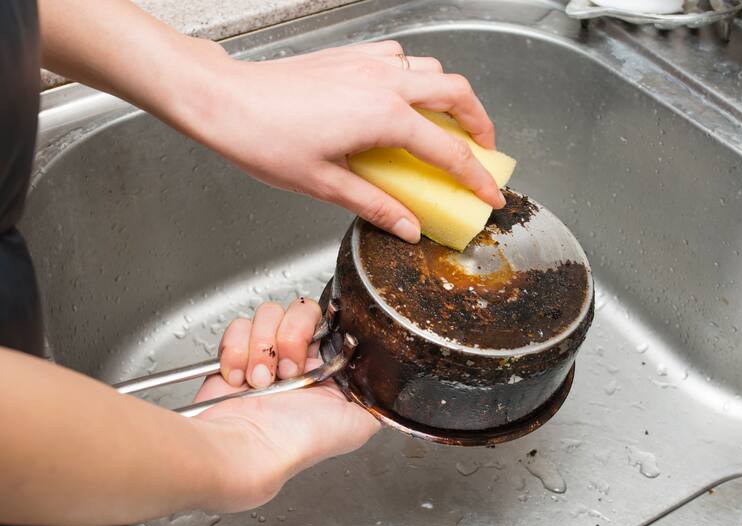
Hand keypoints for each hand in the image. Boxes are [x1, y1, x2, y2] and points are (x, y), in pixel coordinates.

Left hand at [180, 41, 503, 242]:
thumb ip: (375, 205)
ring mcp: (367, 63)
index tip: (490, 194)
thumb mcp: (325, 184)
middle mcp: (384, 82)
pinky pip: (400, 58)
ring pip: (431, 68)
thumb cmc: (264, 139)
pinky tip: (402, 98)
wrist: (225, 99)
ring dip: (449, 96)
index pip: (448, 151)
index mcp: (384, 118)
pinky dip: (415, 76)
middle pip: (456, 93)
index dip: (475, 177)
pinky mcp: (349, 56)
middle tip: (483, 150)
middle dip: (480, 122)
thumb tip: (407, 228)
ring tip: (448, 124)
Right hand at [193, 299, 379, 512]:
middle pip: (301, 310)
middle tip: (288, 370)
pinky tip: (239, 379)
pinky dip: (236, 351)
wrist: (250, 449)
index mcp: (327, 368)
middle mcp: (298, 358)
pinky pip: (238, 327)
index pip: (331, 322)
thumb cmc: (299, 442)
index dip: (323, 327)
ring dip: (262, 347)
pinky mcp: (235, 355)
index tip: (315, 345)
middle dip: (292, 336)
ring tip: (261, 381)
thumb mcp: (359, 423)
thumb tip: (390, 384)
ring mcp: (265, 354)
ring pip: (268, 314)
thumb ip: (378, 397)